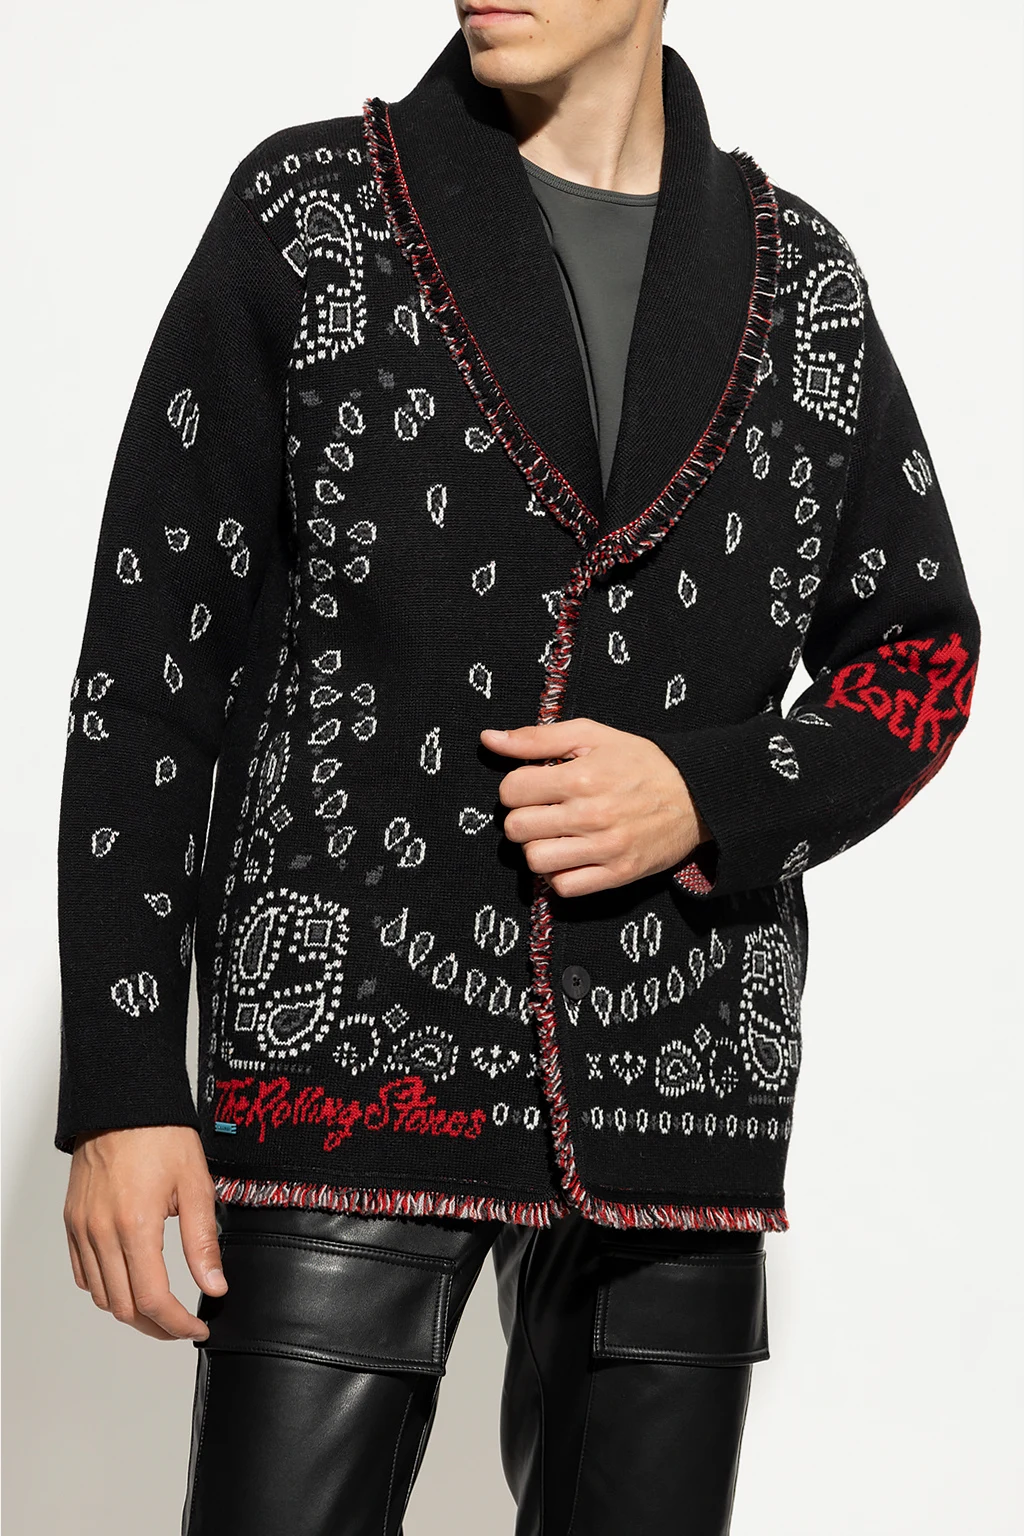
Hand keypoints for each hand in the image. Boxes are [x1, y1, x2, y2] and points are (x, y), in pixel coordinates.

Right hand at [63, 1126, 226, 1341]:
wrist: (124, 1103)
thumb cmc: (160, 1135)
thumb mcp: (196, 1185)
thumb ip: (202, 1242)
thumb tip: (214, 1284)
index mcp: (136, 1226)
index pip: (153, 1299)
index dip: (177, 1324)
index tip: (196, 1328)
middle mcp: (102, 1233)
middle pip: (124, 1308)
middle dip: (156, 1326)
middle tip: (182, 1325)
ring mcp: (83, 1228)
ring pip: (101, 1296)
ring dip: (130, 1311)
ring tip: (160, 1308)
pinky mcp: (73, 1222)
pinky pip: (83, 1273)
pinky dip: (105, 1288)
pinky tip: (128, 1282)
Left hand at [480, 717, 712, 897]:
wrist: (696, 795)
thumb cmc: (640, 761)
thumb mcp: (591, 735)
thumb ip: (537, 738)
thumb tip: (488, 739)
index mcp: (581, 777)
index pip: (511, 791)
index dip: (516, 787)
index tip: (533, 786)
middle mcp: (591, 815)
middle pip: (516, 829)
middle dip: (522, 818)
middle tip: (542, 812)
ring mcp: (605, 848)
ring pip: (535, 861)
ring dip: (538, 848)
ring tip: (554, 835)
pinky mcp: (618, 874)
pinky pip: (563, 888)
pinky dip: (559, 875)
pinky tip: (570, 856)